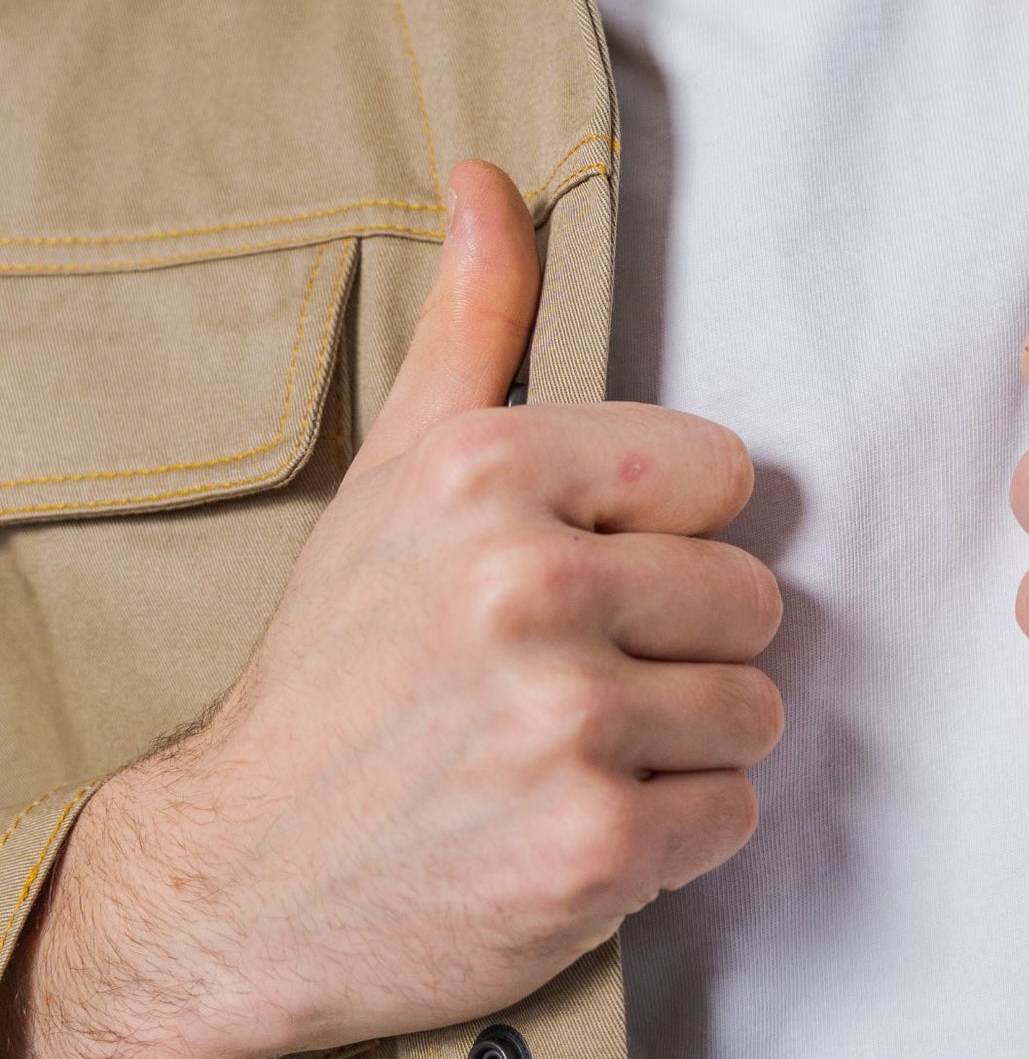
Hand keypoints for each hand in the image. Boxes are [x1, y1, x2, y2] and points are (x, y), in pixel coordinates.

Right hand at [5, 163, 781, 1058]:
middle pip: (751, 598)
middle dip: (682, 648)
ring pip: (755, 710)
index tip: (593, 578)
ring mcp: (567, 722)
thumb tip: (493, 181)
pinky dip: (672, 833)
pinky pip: (731, 812)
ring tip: (575, 753)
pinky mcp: (598, 845)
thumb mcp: (390, 480)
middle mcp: (528, 587)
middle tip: (576, 680)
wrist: (243, 877)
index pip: (722, 474)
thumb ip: (473, 328)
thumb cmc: (336, 674)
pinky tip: (578, 823)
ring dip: (684, 744)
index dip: (669, 536)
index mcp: (486, 475)